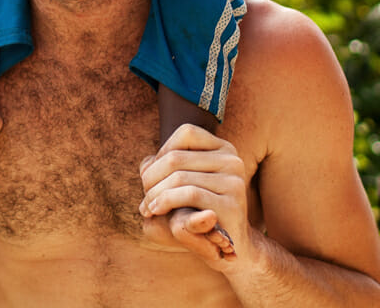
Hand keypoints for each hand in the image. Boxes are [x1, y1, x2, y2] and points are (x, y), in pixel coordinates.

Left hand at [138, 124, 249, 268]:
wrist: (225, 247)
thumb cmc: (195, 210)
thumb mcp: (180, 182)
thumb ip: (163, 165)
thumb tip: (147, 164)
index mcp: (223, 149)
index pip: (186, 133)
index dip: (162, 153)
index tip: (152, 176)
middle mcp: (233, 161)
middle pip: (176, 157)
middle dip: (151, 178)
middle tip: (144, 198)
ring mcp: (234, 182)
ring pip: (179, 177)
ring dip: (154, 194)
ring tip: (147, 208)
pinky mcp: (231, 205)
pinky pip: (189, 194)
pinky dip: (165, 202)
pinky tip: (155, 210)